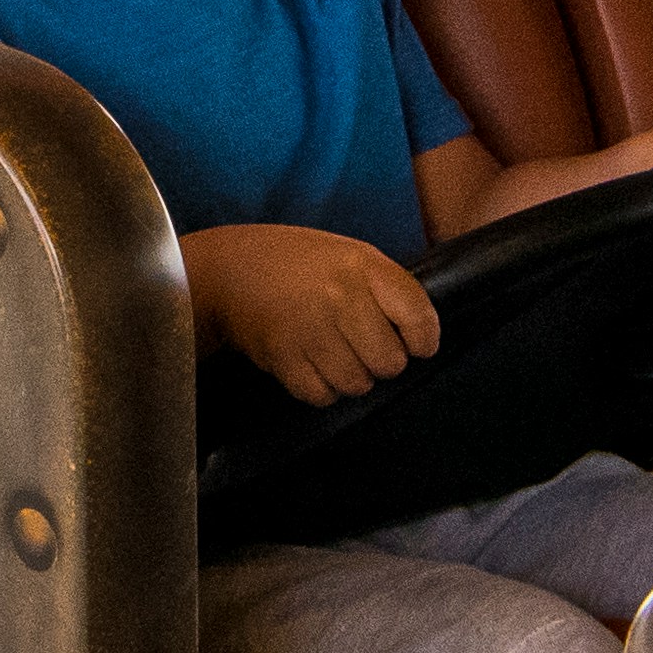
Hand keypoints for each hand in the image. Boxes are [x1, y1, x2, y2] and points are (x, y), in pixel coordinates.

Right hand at [185, 221, 440, 404]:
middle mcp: (340, 296)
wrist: (229, 270)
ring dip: (350, 376)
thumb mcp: (348, 256)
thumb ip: (385, 288)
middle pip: (390, 363)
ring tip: (331, 351)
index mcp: (363, 265)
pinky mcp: (284, 358)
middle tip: (359, 344)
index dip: (423, 339)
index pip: (419, 316)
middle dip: (380, 360)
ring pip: (358, 384)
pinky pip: (323, 396)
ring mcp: (311, 329)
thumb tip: (420, 336)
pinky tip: (309, 361)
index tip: (415, 343)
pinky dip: (320, 387)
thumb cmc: (298, 263)